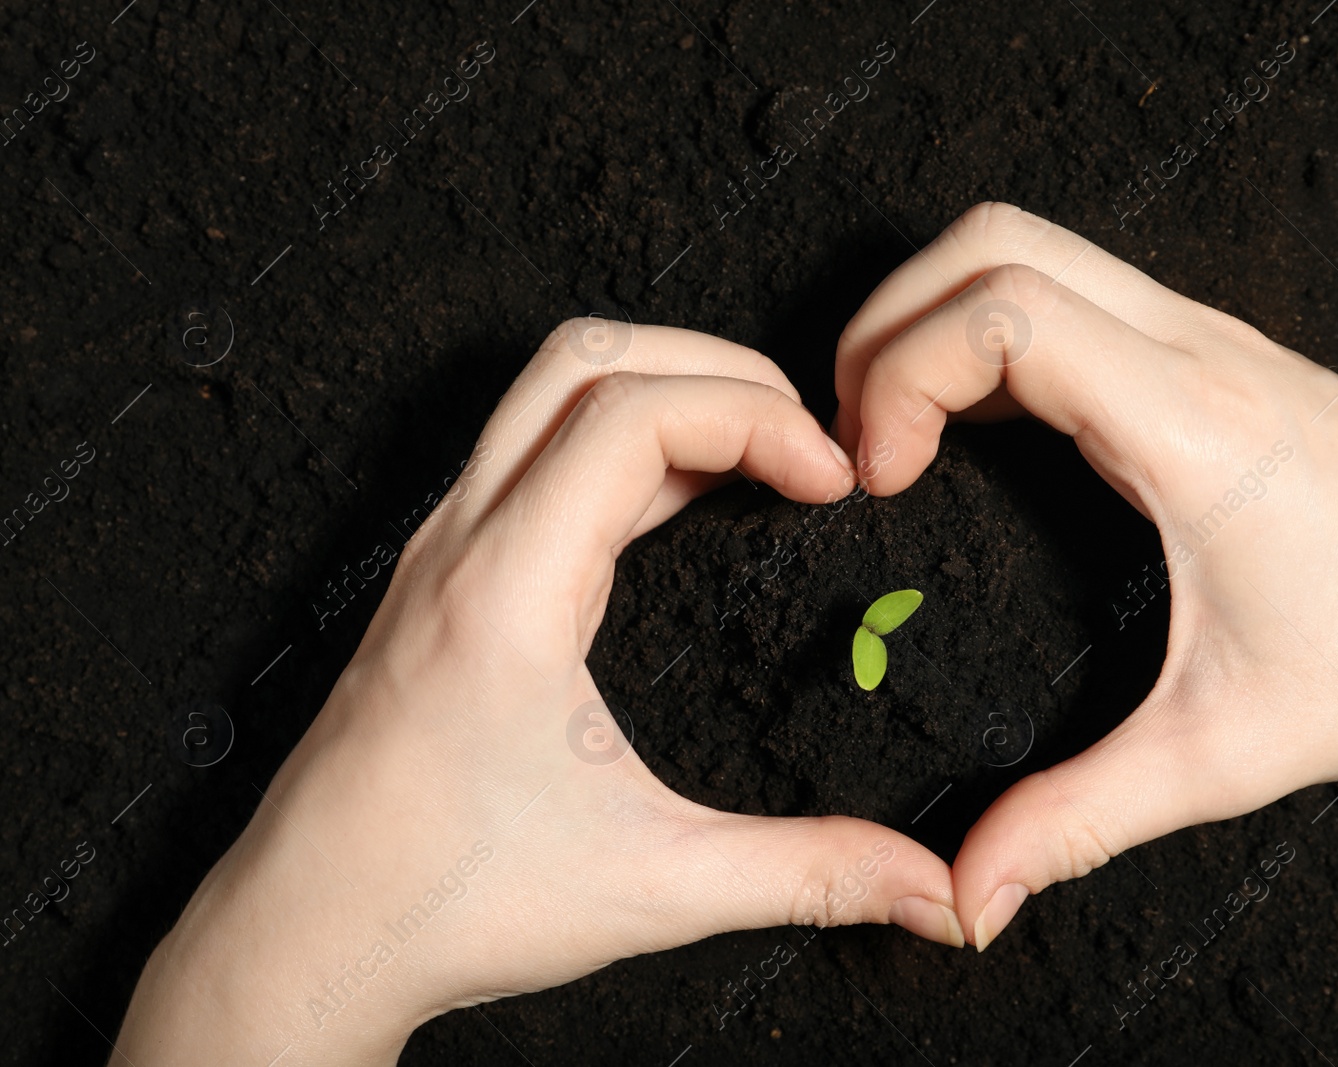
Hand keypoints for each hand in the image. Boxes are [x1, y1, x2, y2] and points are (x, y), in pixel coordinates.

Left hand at [114, 324, 960, 1065]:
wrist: (306, 934)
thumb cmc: (446, 901)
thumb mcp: (653, 886)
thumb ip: (807, 874)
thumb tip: (936, 889)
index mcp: (506, 589)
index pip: (633, 413)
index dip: (755, 416)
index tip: (831, 479)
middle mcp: (462, 543)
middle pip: (584, 356)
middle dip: (715, 366)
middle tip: (804, 435)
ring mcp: (442, 552)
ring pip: (549, 393)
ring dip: (665, 391)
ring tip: (759, 454)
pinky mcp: (442, 578)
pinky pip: (534, 453)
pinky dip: (622, 442)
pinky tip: (681, 502)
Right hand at [832, 202, 1337, 950]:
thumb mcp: (1228, 750)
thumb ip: (1084, 819)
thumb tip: (972, 893)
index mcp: (1186, 424)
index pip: (1003, 310)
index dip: (901, 374)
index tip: (877, 478)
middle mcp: (1188, 350)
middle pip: (990, 242)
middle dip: (886, 326)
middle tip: (858, 444)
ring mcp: (1197, 336)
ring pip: (1022, 247)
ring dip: (929, 320)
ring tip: (894, 434)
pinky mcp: (1200, 350)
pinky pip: (1060, 293)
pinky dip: (980, 339)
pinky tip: (967, 434)